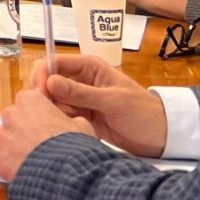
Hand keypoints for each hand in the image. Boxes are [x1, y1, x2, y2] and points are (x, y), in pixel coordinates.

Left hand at [0, 86, 93, 180]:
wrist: (65, 172)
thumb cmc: (74, 146)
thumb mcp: (81, 125)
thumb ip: (69, 119)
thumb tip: (71, 123)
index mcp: (30, 100)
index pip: (28, 101)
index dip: (37, 114)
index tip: (45, 124)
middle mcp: (11, 113)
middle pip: (12, 118)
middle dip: (22, 129)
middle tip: (39, 143)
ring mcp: (0, 134)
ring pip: (1, 135)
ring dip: (11, 143)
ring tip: (29, 157)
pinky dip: (2, 160)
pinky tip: (17, 166)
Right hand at [32, 54, 168, 156]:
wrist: (159, 136)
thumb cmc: (142, 112)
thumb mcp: (113, 101)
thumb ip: (82, 93)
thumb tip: (50, 82)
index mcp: (88, 67)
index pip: (53, 62)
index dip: (42, 75)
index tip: (39, 93)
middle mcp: (79, 80)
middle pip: (47, 82)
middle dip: (44, 95)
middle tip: (49, 112)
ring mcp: (79, 99)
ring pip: (51, 100)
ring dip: (52, 111)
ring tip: (65, 123)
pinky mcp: (79, 117)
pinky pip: (60, 116)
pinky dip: (59, 122)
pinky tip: (68, 129)